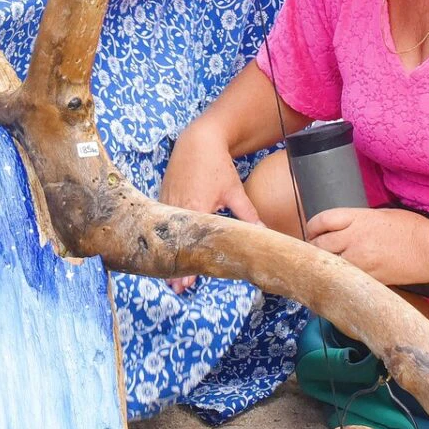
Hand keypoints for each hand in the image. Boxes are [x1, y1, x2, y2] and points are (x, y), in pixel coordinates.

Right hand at [159, 123, 262, 294]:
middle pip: (175, 243)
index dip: (187, 265)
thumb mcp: (234, 190)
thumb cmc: (217, 164)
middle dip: (175, 267)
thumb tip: (264, 234)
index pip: (190, 242)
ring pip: (167, 234)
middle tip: (176, 289)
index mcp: (195, 205)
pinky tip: (167, 250)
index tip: (187, 283)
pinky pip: (164, 222)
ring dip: (169, 254)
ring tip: (170, 277)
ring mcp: (167, 200)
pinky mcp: (163, 195)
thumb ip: (248, 215)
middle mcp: (177, 205)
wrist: (197, 139)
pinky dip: (165, 237)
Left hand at [306, 207, 428, 287]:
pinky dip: (341, 278)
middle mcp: (354, 238)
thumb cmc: (412, 229)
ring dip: (324, 265)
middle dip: (314, 248)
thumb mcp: (380, 215)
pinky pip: (347, 278)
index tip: (311, 232)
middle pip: (320, 244)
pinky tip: (341, 278)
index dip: (312, 227)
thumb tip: (342, 230)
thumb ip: (357, 222)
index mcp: (358, 218)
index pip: (322, 220)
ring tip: (325, 267)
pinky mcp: (370, 278)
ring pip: (330, 264)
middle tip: (314, 252)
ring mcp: (361, 260)